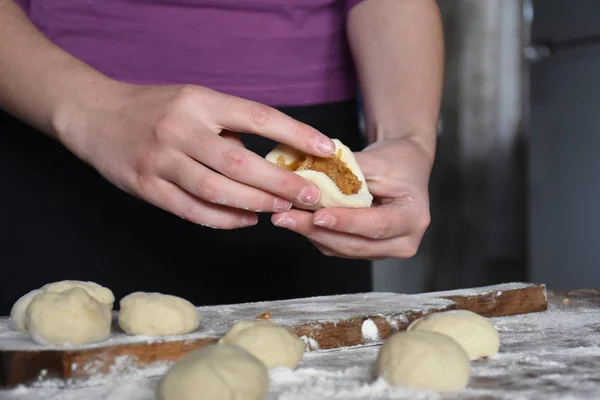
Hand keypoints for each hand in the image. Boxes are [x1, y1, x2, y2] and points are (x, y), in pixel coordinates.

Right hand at [57, 83, 335, 228]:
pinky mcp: (146, 186)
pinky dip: (223, 219)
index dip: (295, 134)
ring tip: (281, 209)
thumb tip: (275, 158)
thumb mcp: (194, 102)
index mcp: (200, 101)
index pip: (257, 116)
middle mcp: (180, 128)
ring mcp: (160, 159)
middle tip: (309, 195)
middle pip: (240, 162)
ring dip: (255, 203)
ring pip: (217, 190)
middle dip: (281, 182)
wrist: (95, 114)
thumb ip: (229, 127)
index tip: (326, 148)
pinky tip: (246, 219)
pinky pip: (191, 210)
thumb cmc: (156, 109)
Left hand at [270, 138, 431, 259]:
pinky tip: (296, 220)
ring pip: (342, 249)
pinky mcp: (367, 250)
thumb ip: (346, 174)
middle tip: (286, 217)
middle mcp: (403, 241)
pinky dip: (315, 234)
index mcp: (413, 218)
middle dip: (317, 231)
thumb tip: (308, 180)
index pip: (377, 225)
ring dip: (310, 234)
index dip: (346, 222)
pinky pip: (337, 247)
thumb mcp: (377, 160)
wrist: (404, 167)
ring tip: (284, 217)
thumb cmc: (396, 161)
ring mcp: (384, 250)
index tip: (318, 215)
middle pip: (355, 244)